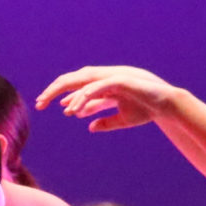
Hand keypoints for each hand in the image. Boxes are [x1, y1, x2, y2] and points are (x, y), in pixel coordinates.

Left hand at [37, 66, 180, 131]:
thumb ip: (105, 121)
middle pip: (74, 82)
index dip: (61, 95)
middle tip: (39, 103)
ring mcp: (111, 78)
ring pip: (82, 83)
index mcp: (103, 87)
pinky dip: (84, 97)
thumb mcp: (121, 120)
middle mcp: (105, 80)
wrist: (165, 106)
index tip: (45, 105)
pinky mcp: (119, 81)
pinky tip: (74, 110)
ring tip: (52, 107)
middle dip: (55, 91)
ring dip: (66, 94)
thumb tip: (89, 126)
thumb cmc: (144, 111)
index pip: (77, 88)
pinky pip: (96, 88)